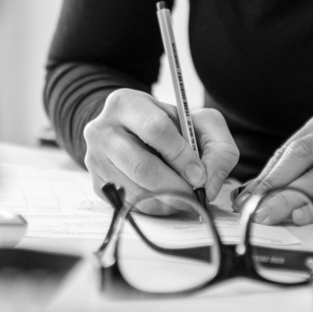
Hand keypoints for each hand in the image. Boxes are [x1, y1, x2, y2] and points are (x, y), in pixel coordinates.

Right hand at [82, 89, 239, 211]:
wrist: (131, 132)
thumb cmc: (167, 127)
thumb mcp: (198, 123)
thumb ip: (217, 147)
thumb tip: (209, 183)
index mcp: (125, 104)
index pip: (155, 130)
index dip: (182, 156)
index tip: (199, 174)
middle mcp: (102, 130)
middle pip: (141, 166)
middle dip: (175, 185)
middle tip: (193, 192)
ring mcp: (95, 159)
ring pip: (135, 191)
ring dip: (167, 201)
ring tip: (183, 196)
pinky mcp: (97, 184)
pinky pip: (129, 205)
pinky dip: (154, 208)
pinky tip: (166, 199)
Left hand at [244, 105, 312, 223]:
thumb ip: (293, 165)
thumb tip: (252, 191)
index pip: (293, 148)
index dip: (268, 174)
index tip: (248, 196)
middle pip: (306, 158)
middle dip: (276, 185)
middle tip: (255, 207)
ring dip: (294, 199)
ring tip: (272, 214)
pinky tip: (305, 217)